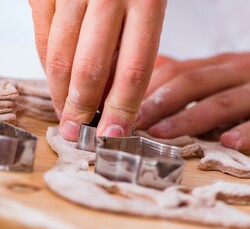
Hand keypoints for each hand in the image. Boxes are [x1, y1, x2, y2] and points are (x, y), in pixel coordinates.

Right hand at [29, 0, 165, 139]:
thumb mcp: (147, 8)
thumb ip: (131, 50)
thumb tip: (112, 98)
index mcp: (146, 1)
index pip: (133, 72)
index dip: (122, 110)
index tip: (113, 135)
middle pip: (90, 70)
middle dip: (82, 108)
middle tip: (79, 132)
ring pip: (59, 57)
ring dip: (61, 93)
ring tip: (65, 113)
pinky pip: (42, 37)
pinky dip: (46, 66)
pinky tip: (56, 82)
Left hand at [136, 53, 249, 150]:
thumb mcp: (221, 73)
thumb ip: (190, 78)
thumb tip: (149, 82)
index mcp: (217, 65)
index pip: (176, 71)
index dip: (148, 88)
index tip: (122, 106)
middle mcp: (237, 71)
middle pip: (193, 84)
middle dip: (159, 103)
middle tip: (132, 123)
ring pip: (224, 102)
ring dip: (190, 118)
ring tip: (162, 134)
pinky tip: (231, 143)